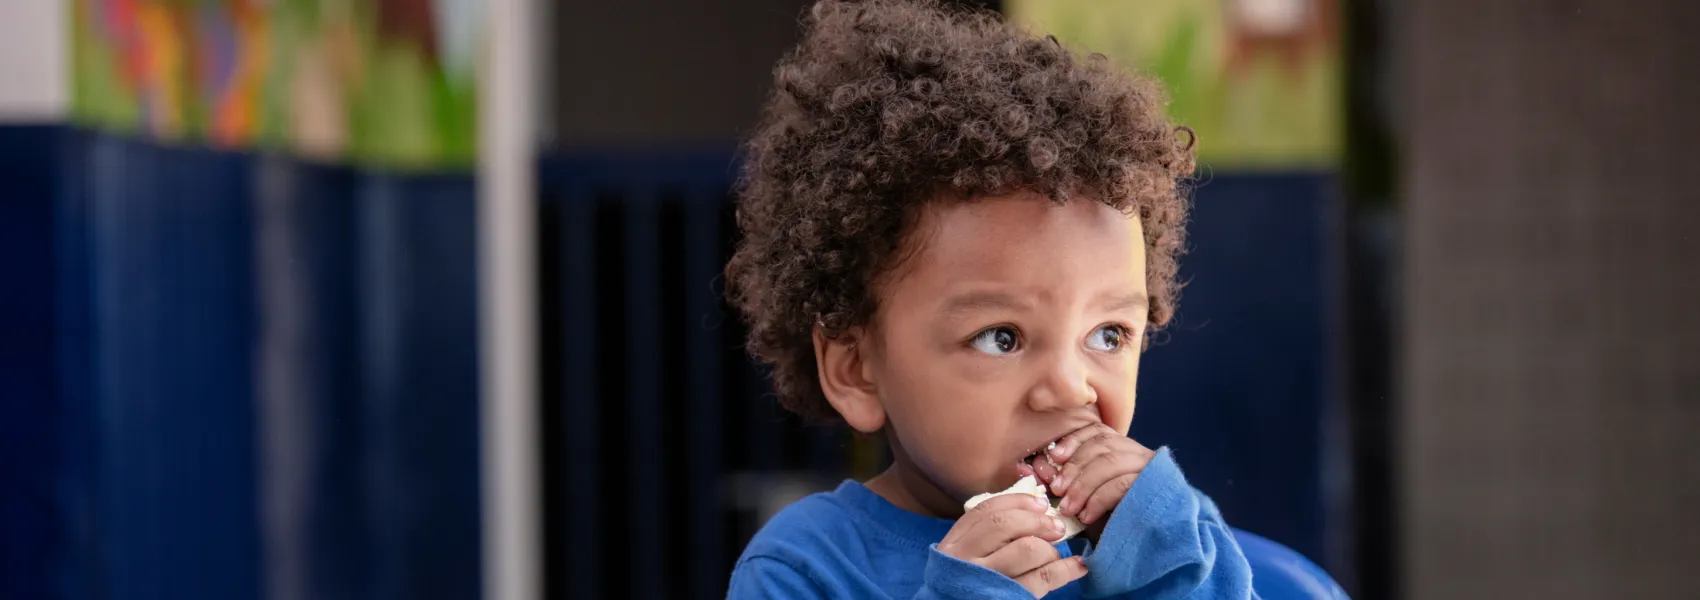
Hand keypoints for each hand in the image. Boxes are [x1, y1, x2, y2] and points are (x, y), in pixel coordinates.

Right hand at [937, 492, 1088, 596]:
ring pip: (1027, 549)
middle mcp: (967, 558)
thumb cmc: (970, 582)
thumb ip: (988, 532)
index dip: (1017, 502)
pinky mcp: (1009, 597)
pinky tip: (1078, 566)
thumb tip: (1036, 507)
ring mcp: (987, 579)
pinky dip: (1066, 569)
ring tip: (1055, 554)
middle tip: (1057, 528)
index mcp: (955, 542)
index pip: (986, 510)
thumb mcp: (966, 555)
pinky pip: (1043, 578)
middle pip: (1004, 524)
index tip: (1041, 504)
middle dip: (1038, 521)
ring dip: (1050, 548)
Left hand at [1034, 424, 1156, 529]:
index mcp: (1121, 449)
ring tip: (1068, 508)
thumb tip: (1033, 465)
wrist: (1144, 548)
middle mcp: (1138, 453)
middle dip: (1074, 467)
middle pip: (1101, 444)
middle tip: (1057, 490)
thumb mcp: (1082, 499)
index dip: (1074, 439)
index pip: (1096, 430)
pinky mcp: (1154, 487)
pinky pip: (1122, 483)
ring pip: (1110, 462)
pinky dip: (1099, 498)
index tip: (1055, 455)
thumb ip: (1063, 483)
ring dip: (1083, 484)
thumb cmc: (1109, 522)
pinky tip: (1086, 516)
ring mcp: (1149, 468)